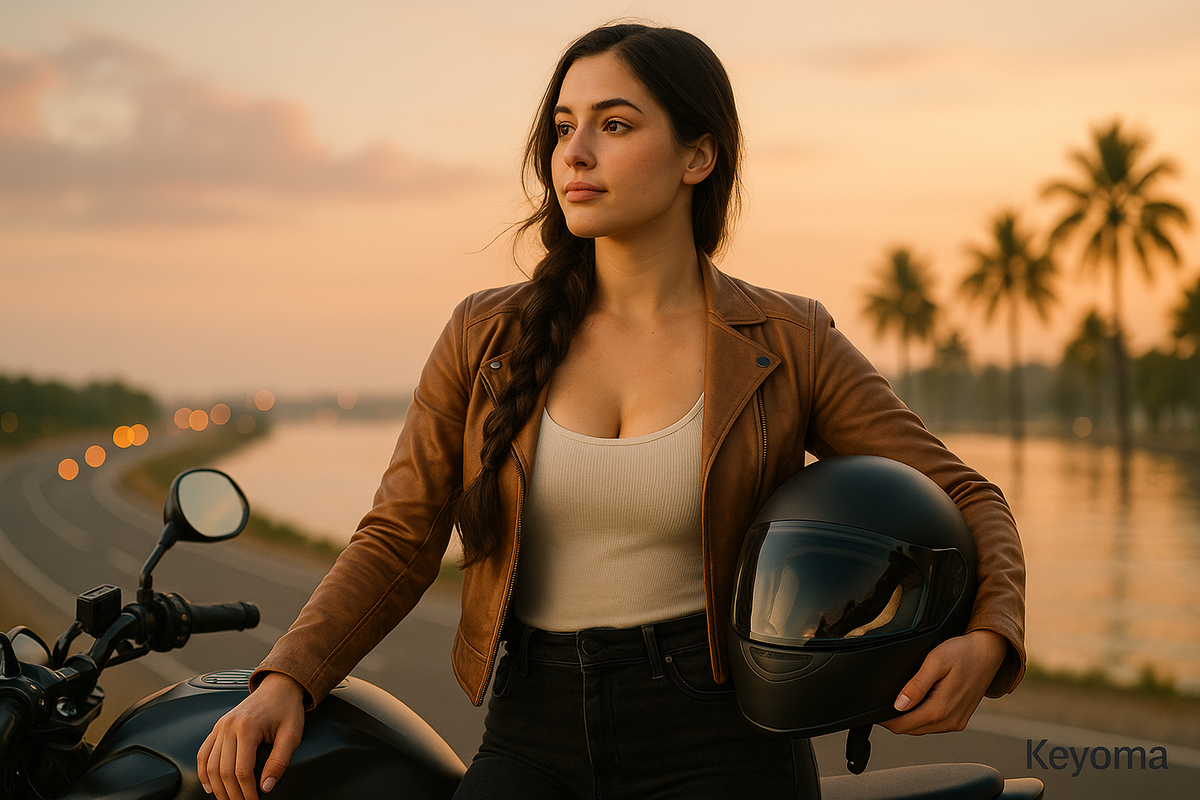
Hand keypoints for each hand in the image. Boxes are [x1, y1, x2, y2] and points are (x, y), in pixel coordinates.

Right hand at [197, 672, 305, 799]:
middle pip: (223, 771)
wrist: (279, 687)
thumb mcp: (292, 735)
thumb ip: (279, 762)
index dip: (247, 791)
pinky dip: (203, 772)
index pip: (242, 770)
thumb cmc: (287, 708)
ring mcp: (220, 726)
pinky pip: (203, 753)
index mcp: (247, 727)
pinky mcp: (217, 728)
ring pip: (210, 765)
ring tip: (228, 799)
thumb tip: (266, 786)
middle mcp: (229, 726)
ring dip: (217, 787)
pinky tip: (210, 786)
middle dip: (232, 793)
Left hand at [880, 629, 1007, 735]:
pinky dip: (922, 719)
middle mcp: (950, 721)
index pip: (903, 726)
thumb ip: (916, 685)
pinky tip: (918, 704)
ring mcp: (956, 722)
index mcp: (941, 709)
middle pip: (911, 730)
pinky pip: (935, 726)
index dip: (885, 720)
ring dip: (909, 720)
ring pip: (922, 729)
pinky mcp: (960, 719)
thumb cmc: (963, 653)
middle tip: (883, 704)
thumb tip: (899, 704)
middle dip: (895, 720)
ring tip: (899, 702)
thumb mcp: (935, 662)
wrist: (989, 652)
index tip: (874, 710)